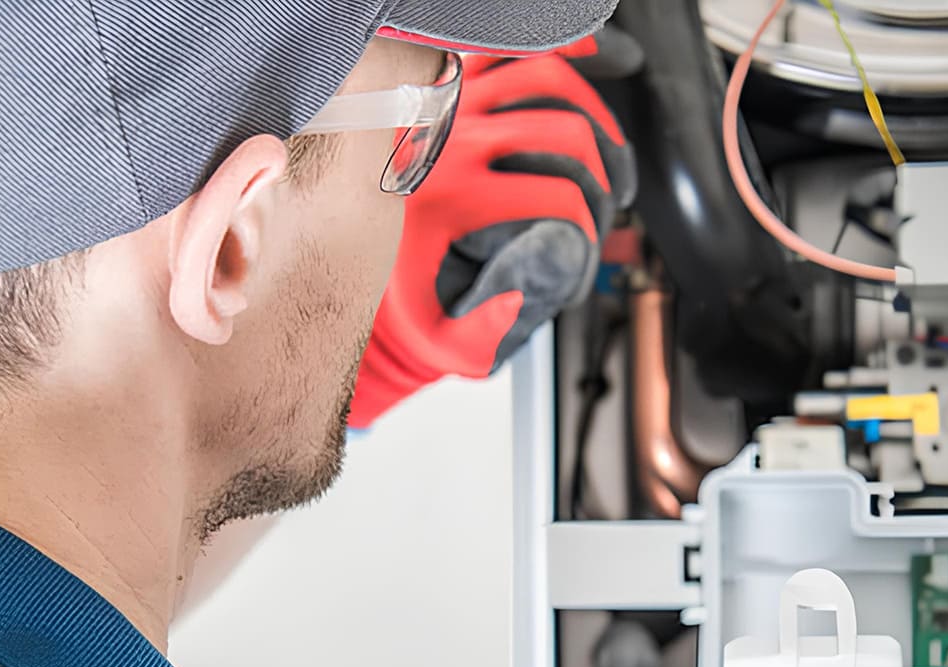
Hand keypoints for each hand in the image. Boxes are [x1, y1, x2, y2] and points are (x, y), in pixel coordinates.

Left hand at [348, 51, 633, 428]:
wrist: (343, 232)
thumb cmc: (393, 277)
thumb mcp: (430, 328)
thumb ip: (476, 339)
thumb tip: (520, 300)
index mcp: (456, 194)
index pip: (557, 196)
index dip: (590, 223)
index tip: (587, 239)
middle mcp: (455, 138)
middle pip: (563, 130)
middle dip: (600, 169)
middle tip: (604, 197)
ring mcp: (453, 99)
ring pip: (547, 76)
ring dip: (590, 110)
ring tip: (602, 146)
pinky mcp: (451, 77)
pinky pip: (511, 47)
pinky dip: (554, 51)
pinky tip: (584, 64)